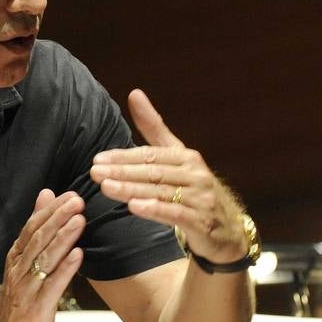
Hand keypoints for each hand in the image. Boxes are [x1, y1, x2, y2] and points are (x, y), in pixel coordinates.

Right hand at [0, 189, 85, 321]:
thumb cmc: (19, 304)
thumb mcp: (25, 266)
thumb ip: (36, 232)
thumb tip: (45, 196)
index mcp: (16, 259)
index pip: (31, 228)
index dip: (50, 211)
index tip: (69, 195)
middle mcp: (19, 271)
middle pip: (38, 239)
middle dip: (58, 218)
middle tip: (77, 201)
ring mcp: (27, 290)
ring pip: (44, 259)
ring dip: (63, 238)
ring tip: (79, 220)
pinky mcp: (37, 309)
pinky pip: (52, 286)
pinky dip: (65, 269)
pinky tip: (78, 254)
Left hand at [90, 89, 246, 266]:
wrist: (226, 228)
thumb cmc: (193, 188)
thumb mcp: (176, 157)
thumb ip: (154, 128)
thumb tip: (134, 93)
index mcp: (187, 157)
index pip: (150, 154)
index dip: (123, 156)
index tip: (98, 159)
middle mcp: (195, 174)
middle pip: (153, 172)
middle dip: (122, 172)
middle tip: (95, 173)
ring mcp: (201, 198)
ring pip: (160, 192)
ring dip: (131, 190)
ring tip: (106, 187)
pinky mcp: (202, 221)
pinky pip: (175, 213)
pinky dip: (154, 209)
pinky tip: (134, 207)